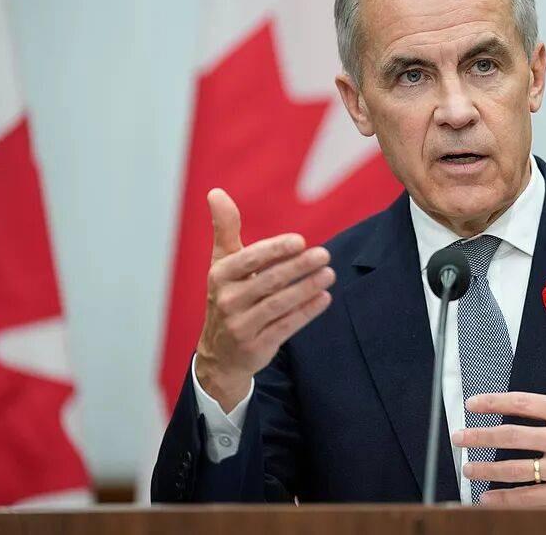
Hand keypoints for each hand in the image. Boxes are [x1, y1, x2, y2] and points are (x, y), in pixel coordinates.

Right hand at [195, 188, 334, 411]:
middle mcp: (227, 301)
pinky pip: (285, 326)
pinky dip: (306, 312)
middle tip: (324, 254)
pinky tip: (325, 298)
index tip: (300, 241)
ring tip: (329, 274)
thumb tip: (216, 192)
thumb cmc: (228, 295)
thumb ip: (224, 228)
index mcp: (219, 275)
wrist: (220, 353)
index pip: (248, 259)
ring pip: (278, 304)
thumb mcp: (222, 263)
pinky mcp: (256, 346)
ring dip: (306, 288)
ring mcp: (241, 326)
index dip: (274, 250)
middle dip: (298, 267)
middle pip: (268, 281)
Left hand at [452, 329, 545, 506]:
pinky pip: (529, 499)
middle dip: (480, 436)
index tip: (473, 404)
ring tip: (468, 468)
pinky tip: (488, 499)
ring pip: (516, 470)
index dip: (495, 402)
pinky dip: (505, 500)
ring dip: (487, 469)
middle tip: (459, 437)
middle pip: (513, 436)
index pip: (526, 403)